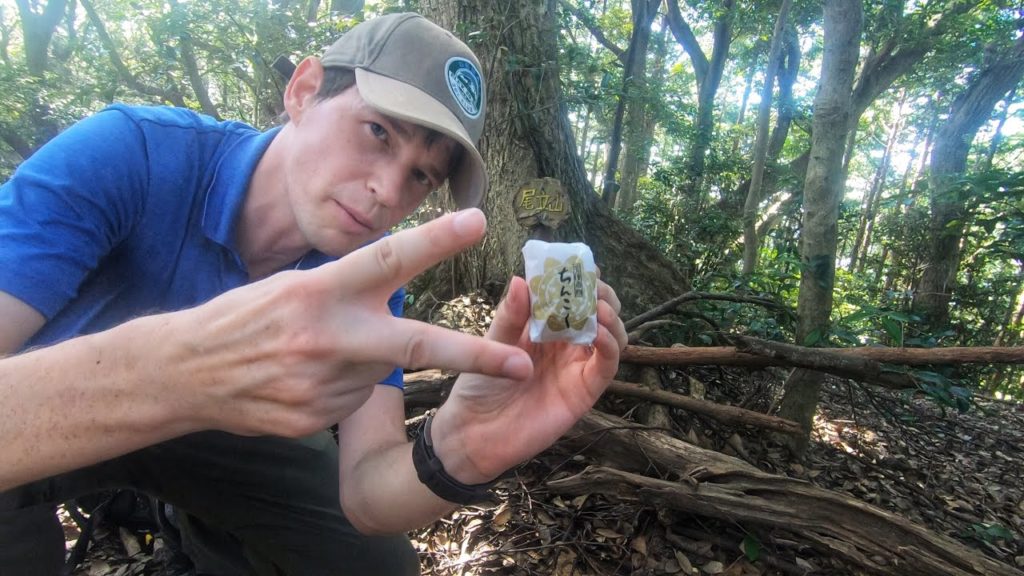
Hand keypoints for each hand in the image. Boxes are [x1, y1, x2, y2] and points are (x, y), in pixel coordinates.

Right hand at [156, 209, 533, 437]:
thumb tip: (399, 287)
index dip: (436, 240)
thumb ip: (347, 289)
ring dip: (366, 359)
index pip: (386, 258)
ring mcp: (322, 385)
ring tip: (317, 353)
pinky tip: (306, 378)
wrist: (185, 374)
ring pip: (382, 371)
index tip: (480, 221)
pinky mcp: (317, 419)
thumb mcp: (290, 287)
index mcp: (319, 292)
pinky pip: (355, 397)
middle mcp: (327, 338)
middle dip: (474, 356)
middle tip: (521, 365)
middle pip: (416, 344)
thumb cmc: (243, 317)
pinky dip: (345, 385)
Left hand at [431, 274, 626, 482]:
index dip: (578, 276)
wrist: (473, 433)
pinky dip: (610, 345)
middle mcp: (565, 342)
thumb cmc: (479, 385)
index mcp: (543, 325)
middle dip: (600, 292)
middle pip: (598, 310)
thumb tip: (521, 279)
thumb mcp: (491, 343)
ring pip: (611, 334)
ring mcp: (577, 366)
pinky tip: (599, 332)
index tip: (578, 261)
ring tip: (598, 307)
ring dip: (610, 316)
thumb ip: (510, 315)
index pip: (570, 293)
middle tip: (592, 283)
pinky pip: (607, 365)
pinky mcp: (584, 390)